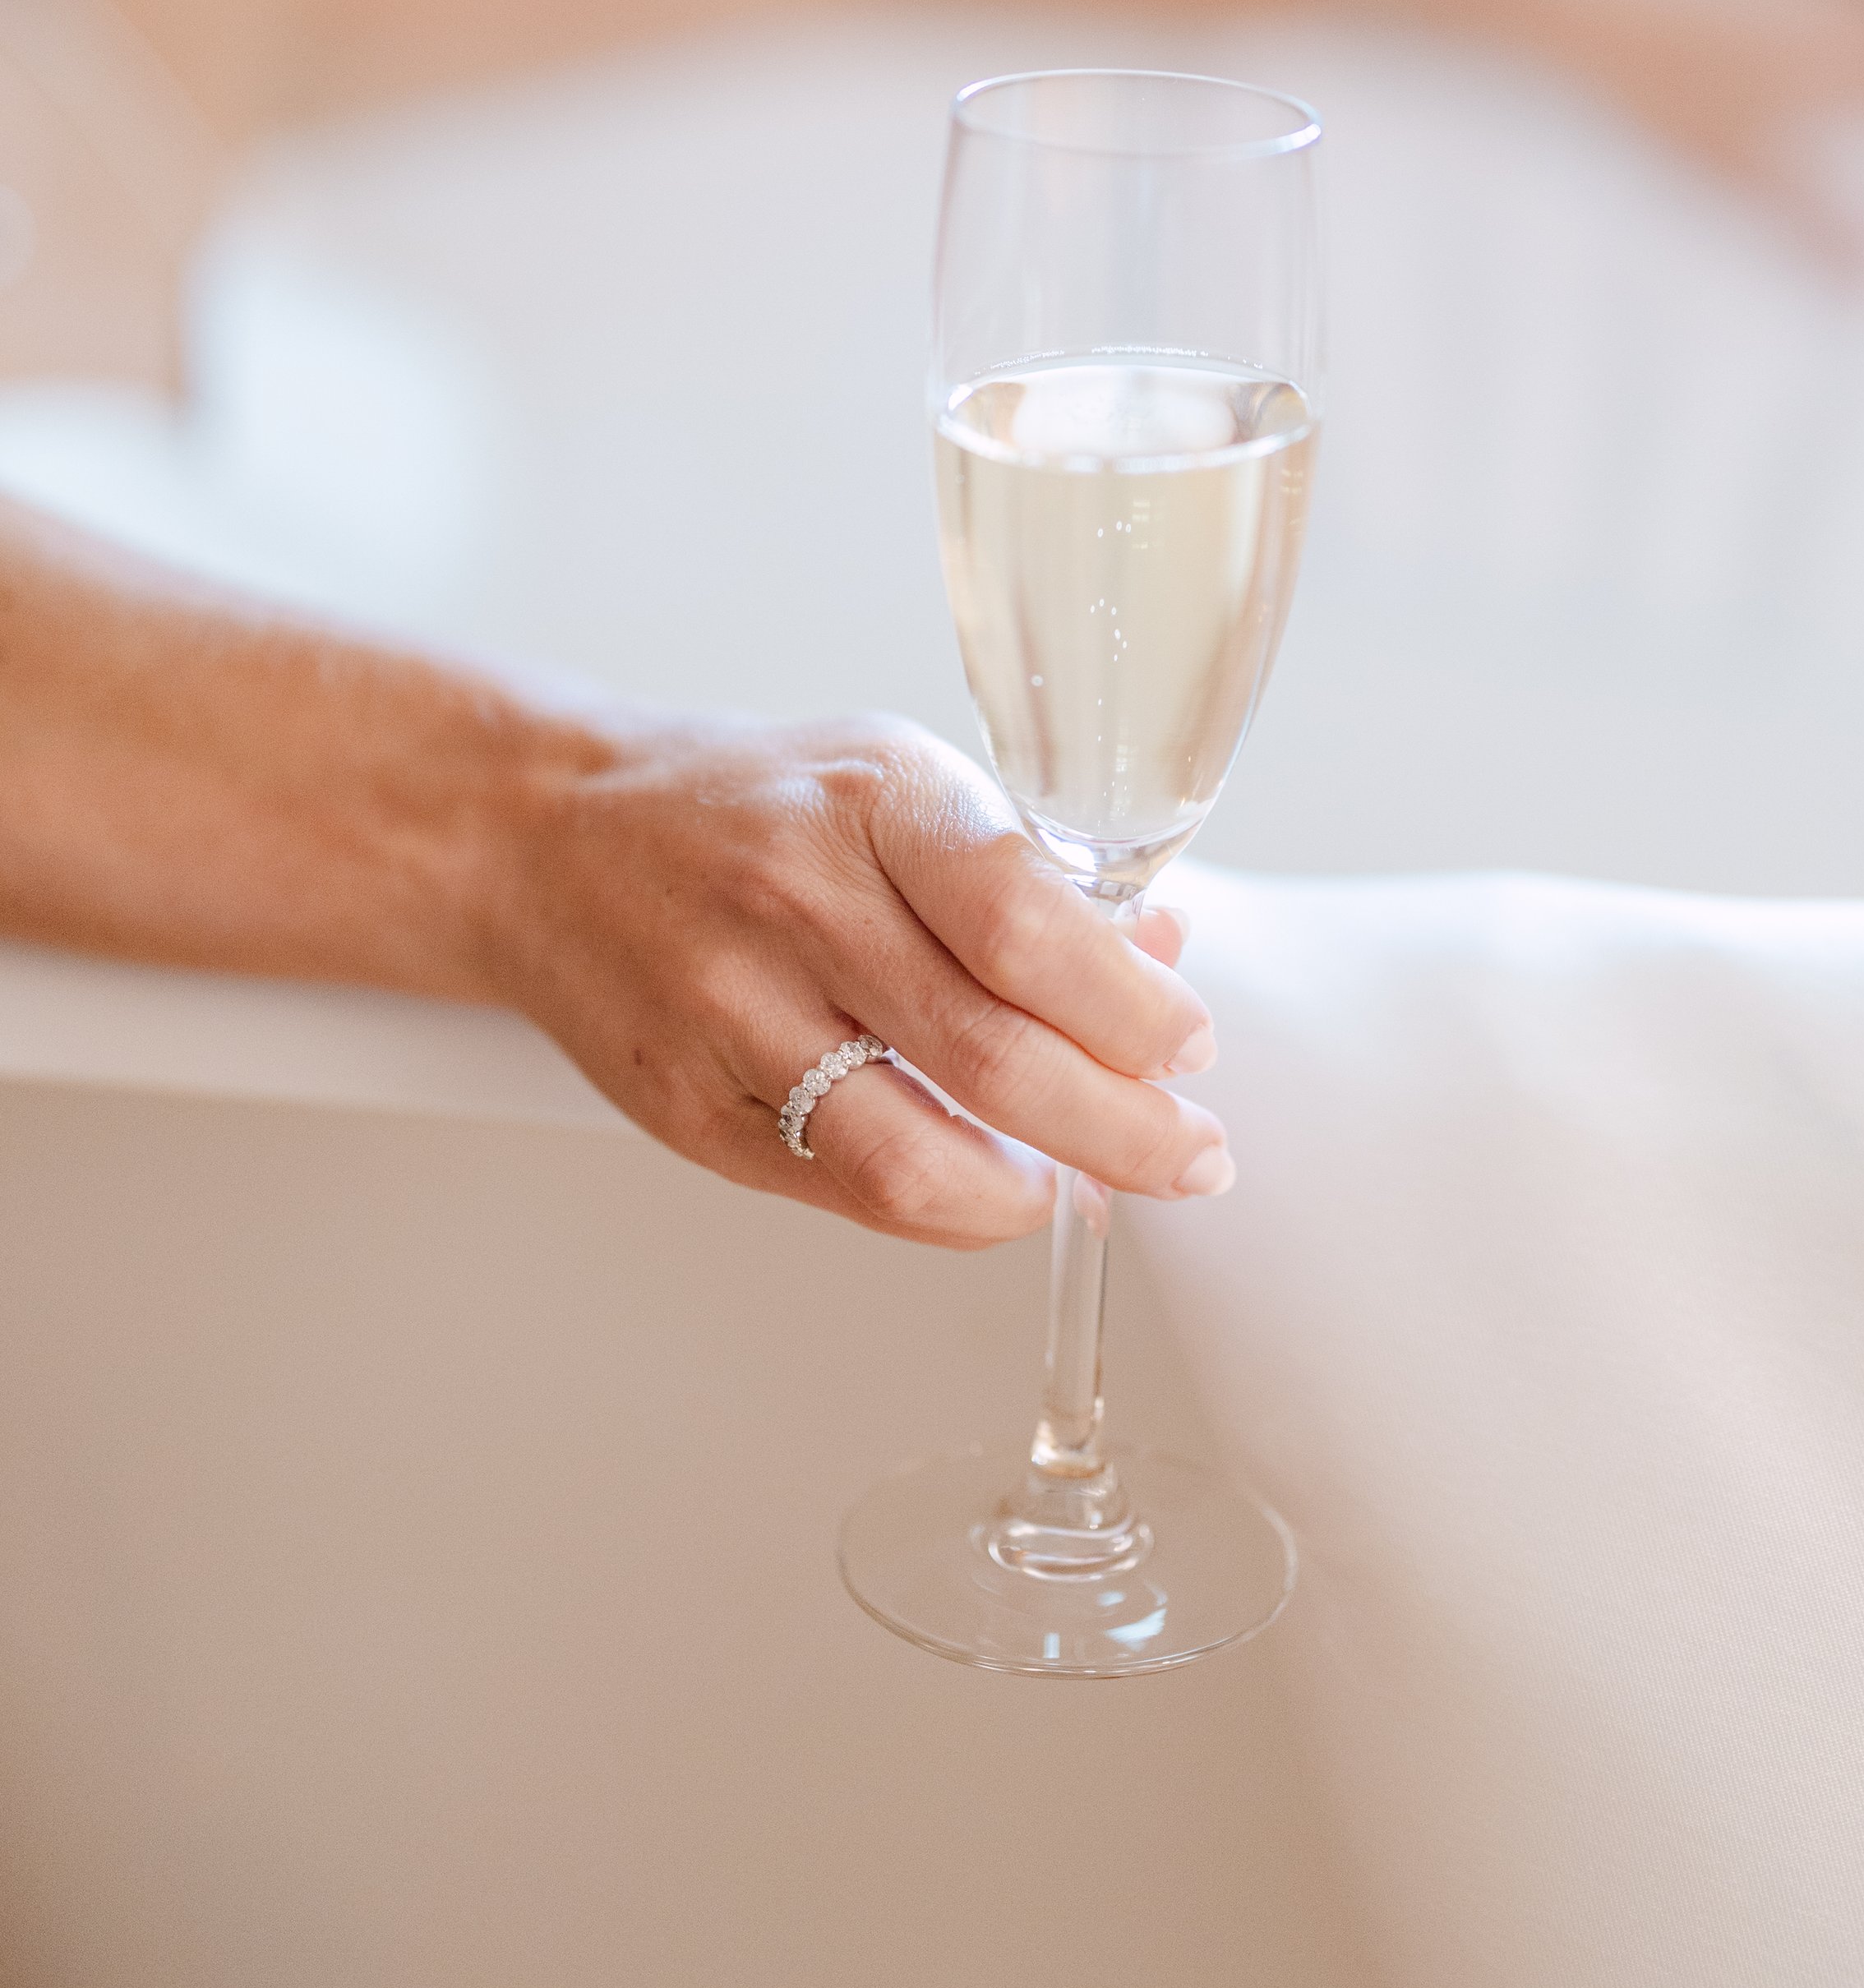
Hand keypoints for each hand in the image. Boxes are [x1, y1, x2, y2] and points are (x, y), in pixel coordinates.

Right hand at [482, 710, 1229, 1248]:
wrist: (549, 835)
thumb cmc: (748, 806)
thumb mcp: (898, 781)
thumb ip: (1026, 872)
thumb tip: (1158, 959)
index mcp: (873, 803)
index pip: (1027, 924)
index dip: (1130, 1009)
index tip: (1188, 1046)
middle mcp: (799, 903)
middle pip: (993, 1058)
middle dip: (1125, 1130)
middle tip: (1190, 1156)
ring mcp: (731, 1014)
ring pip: (913, 1156)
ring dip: (1032, 1193)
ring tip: (1089, 1183)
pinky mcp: (689, 1110)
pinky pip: (844, 1192)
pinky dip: (941, 1206)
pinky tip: (986, 1182)